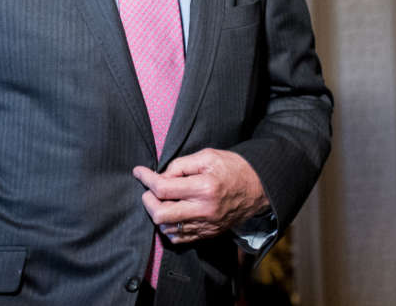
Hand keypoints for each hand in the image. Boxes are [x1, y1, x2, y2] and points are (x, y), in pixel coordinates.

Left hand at [132, 148, 269, 244]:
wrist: (258, 188)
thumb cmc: (232, 168)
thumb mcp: (207, 156)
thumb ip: (180, 165)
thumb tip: (160, 176)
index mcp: (203, 187)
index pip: (163, 189)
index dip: (146, 179)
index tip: (138, 172)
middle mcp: (204, 210)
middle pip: (160, 214)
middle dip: (148, 201)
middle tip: (149, 190)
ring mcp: (206, 225)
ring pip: (167, 228)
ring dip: (158, 214)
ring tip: (162, 200)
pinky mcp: (208, 234)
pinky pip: (179, 238)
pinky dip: (169, 227)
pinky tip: (171, 213)